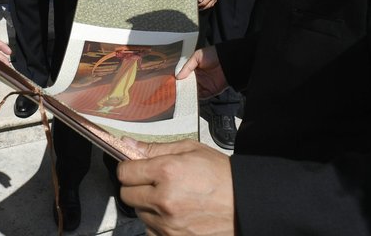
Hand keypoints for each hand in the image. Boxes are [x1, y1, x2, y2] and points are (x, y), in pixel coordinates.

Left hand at [118, 138, 234, 235]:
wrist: (245, 203)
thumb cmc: (220, 174)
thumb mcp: (189, 150)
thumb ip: (155, 148)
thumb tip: (127, 144)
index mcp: (167, 172)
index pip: (125, 172)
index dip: (129, 168)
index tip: (136, 168)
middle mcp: (164, 200)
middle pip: (127, 195)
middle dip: (137, 186)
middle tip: (155, 182)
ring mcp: (169, 224)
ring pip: (139, 214)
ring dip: (148, 206)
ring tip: (170, 198)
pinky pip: (151, 231)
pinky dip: (158, 223)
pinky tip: (174, 214)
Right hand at [178, 46, 228, 99]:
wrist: (228, 60)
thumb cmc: (214, 55)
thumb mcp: (197, 56)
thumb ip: (187, 66)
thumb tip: (178, 76)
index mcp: (194, 69)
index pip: (183, 76)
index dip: (177, 79)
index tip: (171, 82)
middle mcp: (198, 78)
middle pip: (187, 85)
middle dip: (181, 88)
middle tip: (173, 91)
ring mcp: (204, 85)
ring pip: (192, 92)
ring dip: (187, 94)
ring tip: (179, 95)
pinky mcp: (210, 91)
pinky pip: (201, 96)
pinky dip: (195, 98)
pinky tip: (190, 97)